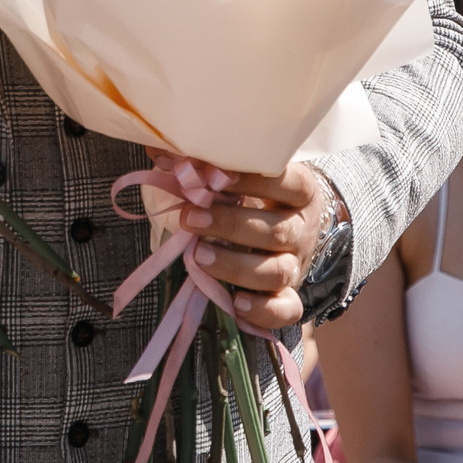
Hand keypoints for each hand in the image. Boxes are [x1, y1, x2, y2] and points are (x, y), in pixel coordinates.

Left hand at [182, 161, 339, 329]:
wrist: (289, 227)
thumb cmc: (256, 196)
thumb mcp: (241, 179)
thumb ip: (207, 167)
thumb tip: (161, 151)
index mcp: (299, 192)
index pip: (287, 182)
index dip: (253, 180)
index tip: (214, 177)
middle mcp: (301, 229)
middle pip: (277, 230)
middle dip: (231, 224)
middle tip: (191, 217)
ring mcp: (297, 265)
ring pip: (277, 271)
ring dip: (236, 266)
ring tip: (198, 257)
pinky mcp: (289, 295)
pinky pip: (285, 310)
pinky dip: (262, 311)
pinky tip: (235, 304)